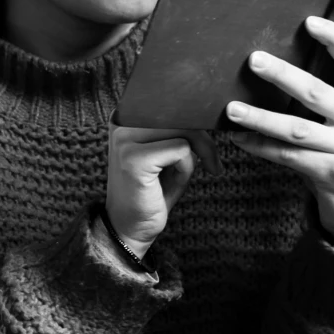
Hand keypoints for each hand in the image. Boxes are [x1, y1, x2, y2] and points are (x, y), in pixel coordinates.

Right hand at [106, 124, 219, 255]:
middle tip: (212, 163)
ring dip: (196, 153)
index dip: (194, 122)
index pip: (171, 104)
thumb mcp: (169, 155)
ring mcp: (125, 140)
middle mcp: (121, 123)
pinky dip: (186, 167)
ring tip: (189, 175)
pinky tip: (175, 182)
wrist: (129, 229)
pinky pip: (181, 149)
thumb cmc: (152, 192)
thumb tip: (208, 114)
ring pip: (184, 130)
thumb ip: (183, 131)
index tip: (205, 145)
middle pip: (180, 114)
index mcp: (127, 116)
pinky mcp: (134, 158)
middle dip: (203, 139)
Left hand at [224, 16, 333, 255]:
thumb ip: (325, 101)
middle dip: (282, 75)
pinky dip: (261, 147)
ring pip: (297, 128)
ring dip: (260, 118)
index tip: (309, 21)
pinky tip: (239, 140)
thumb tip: (275, 71)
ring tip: (232, 109)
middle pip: (316, 92)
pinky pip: (289, 157)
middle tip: (253, 60)